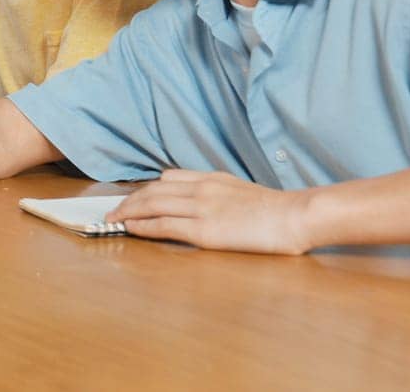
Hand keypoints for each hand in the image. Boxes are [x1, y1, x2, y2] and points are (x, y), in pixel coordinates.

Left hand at [105, 170, 314, 255]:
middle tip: (113, 209)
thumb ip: (219, 193)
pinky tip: (130, 229)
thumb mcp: (242, 191)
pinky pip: (164, 225)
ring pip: (152, 204)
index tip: (135, 197)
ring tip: (113, 219)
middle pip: (153, 190)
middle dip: (130, 200)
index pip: (168, 178)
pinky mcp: (204, 230)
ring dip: (128, 211)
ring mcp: (201, 208)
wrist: (295, 216)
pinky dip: (142, 226)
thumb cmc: (277, 210)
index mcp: (212, 178)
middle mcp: (202, 188)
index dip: (147, 189)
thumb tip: (205, 204)